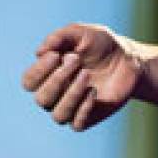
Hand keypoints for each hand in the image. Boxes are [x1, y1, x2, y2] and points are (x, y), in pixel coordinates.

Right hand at [21, 23, 142, 130]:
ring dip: (71, 95)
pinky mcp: (89, 117)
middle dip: (57, 79)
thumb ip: (58, 37)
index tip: (56, 55)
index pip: (29, 82)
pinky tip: (94, 91)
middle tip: (76, 60)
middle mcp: (56, 94)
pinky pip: (77, 124)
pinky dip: (83, 109)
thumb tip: (38, 52)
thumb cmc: (100, 44)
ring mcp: (72, 108)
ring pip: (58, 115)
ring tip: (87, 75)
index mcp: (48, 74)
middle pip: (41, 99)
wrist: (128, 58)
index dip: (38, 70)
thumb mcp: (80, 32)